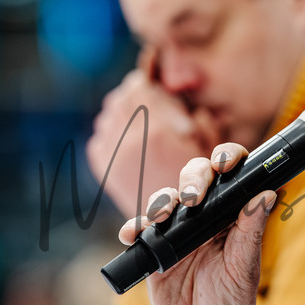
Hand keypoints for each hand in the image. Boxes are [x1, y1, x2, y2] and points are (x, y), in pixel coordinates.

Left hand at [87, 49, 220, 217]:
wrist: (178, 222)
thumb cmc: (201, 182)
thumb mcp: (205, 141)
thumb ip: (192, 111)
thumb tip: (172, 85)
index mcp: (158, 129)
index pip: (138, 85)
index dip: (146, 82)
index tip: (152, 85)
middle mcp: (132, 141)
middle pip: (120, 98)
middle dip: (134, 97)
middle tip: (146, 101)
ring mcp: (114, 156)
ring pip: (107, 116)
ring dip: (121, 115)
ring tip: (138, 122)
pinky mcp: (104, 168)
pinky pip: (99, 138)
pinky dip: (111, 135)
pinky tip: (128, 142)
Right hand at [120, 143, 273, 304]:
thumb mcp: (244, 269)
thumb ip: (251, 231)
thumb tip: (268, 192)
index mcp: (233, 217)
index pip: (231, 177)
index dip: (228, 160)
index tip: (227, 164)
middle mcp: (205, 218)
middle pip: (195, 178)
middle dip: (193, 177)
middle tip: (194, 198)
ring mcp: (178, 232)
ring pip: (166, 200)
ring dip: (161, 200)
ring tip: (162, 216)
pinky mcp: (154, 251)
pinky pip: (140, 231)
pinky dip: (133, 228)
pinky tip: (132, 234)